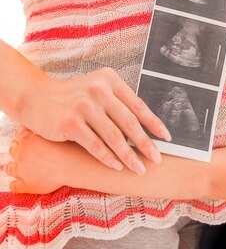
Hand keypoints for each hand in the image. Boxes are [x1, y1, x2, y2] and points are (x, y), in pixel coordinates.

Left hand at [6, 127, 65, 193]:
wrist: (77, 165)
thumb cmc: (70, 146)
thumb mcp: (55, 131)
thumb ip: (42, 129)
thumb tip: (37, 126)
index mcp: (27, 140)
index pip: (19, 134)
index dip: (25, 134)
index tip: (30, 135)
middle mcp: (21, 155)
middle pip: (13, 149)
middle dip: (18, 148)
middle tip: (28, 149)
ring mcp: (23, 171)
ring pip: (10, 168)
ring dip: (13, 166)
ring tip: (20, 165)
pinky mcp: (28, 185)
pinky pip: (15, 186)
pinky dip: (14, 184)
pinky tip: (17, 182)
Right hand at [18, 68, 170, 173]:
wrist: (35, 97)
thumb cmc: (71, 97)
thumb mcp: (96, 90)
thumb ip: (116, 103)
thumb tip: (144, 127)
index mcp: (109, 80)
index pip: (138, 105)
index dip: (153, 123)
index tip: (166, 137)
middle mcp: (98, 90)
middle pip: (129, 122)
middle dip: (146, 143)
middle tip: (157, 158)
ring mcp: (84, 106)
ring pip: (114, 136)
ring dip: (129, 156)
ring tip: (139, 168)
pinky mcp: (70, 122)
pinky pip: (95, 145)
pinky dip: (108, 158)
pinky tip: (117, 166)